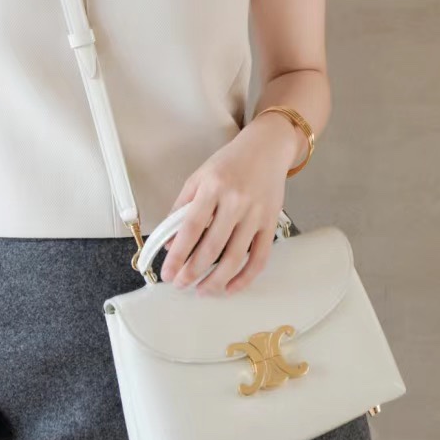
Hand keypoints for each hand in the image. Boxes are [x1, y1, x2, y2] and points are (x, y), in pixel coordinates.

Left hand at [159, 117, 294, 294]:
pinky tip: (231, 287)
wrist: (267, 148)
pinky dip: (245, 277)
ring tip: (202, 290)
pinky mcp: (271, 223)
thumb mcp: (199, 177)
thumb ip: (182, 207)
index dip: (177, 255)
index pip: (190, 228)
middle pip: (212, 247)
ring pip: (235, 257)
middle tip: (180, 284)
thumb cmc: (229, 163)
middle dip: (192, 272)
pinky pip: (259, 258)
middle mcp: (236, 201)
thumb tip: (170, 242)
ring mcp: (256, 214)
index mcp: (213, 187)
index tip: (167, 272)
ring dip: (216, 280)